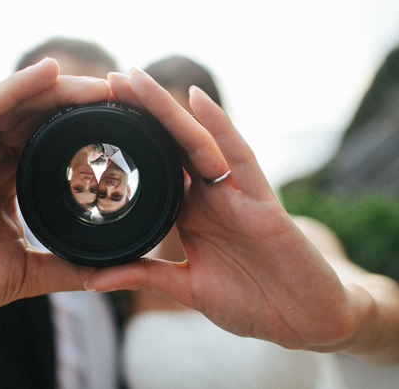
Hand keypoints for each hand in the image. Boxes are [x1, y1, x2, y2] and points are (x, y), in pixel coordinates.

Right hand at [0, 59, 108, 372]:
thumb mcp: (26, 271)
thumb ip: (69, 267)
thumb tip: (118, 274)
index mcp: (7, 176)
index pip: (53, 140)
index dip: (89, 129)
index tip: (133, 126)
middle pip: (39, 114)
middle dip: (81, 102)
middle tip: (126, 97)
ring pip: (14, 104)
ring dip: (57, 89)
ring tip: (99, 85)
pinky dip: (12, 89)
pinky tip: (44, 74)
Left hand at [87, 69, 387, 357]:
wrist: (306, 320)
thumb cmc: (254, 302)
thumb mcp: (189, 289)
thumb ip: (146, 277)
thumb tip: (92, 278)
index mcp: (194, 214)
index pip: (155, 169)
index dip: (127, 143)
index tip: (93, 119)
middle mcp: (213, 196)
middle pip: (171, 146)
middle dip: (142, 113)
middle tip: (108, 79)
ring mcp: (238, 195)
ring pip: (198, 143)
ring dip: (167, 110)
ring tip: (136, 79)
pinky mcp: (263, 203)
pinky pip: (241, 158)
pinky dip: (221, 127)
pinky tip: (198, 100)